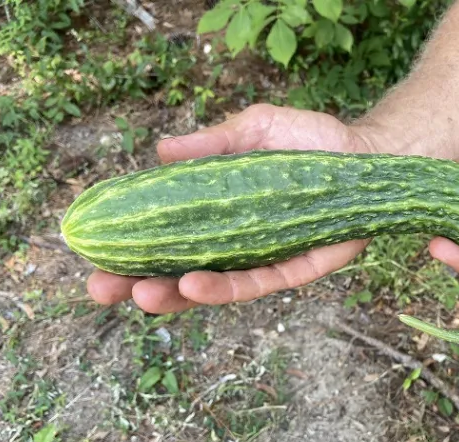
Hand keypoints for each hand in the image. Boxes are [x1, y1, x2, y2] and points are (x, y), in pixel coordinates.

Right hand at [86, 104, 378, 313]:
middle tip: (99, 289)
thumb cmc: (310, 142)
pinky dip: (225, 287)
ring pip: (213, 287)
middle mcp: (238, 243)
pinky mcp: (296, 269)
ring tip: (140, 294)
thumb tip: (160, 150)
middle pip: (180, 272)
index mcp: (221, 215)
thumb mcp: (254, 130)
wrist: (367, 154)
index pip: (168, 237)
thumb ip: (211, 144)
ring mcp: (264, 260)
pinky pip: (258, 283)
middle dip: (138, 284)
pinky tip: (193, 283)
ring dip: (175, 294)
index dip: (131, 248)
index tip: (91, 252)